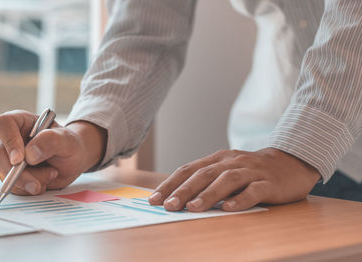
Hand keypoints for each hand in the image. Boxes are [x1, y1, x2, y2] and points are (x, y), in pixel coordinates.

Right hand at [0, 110, 106, 195]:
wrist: (72, 160)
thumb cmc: (68, 144)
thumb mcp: (66, 139)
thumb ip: (50, 141)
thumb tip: (29, 155)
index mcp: (18, 122)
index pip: (2, 125)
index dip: (9, 142)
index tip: (20, 159)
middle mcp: (8, 139)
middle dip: (18, 174)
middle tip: (37, 183)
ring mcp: (7, 158)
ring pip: (5, 175)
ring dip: (30, 181)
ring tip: (51, 173)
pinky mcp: (11, 175)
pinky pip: (13, 187)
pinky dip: (30, 189)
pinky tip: (44, 180)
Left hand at [148, 148, 319, 211]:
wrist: (292, 162)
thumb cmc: (252, 172)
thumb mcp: (226, 171)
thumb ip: (205, 181)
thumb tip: (176, 199)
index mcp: (217, 159)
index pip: (188, 170)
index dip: (170, 184)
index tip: (154, 199)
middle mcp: (232, 162)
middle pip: (203, 174)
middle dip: (183, 190)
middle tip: (169, 206)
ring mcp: (251, 171)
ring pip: (227, 180)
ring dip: (208, 194)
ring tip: (193, 208)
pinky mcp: (269, 183)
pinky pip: (254, 191)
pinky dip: (240, 199)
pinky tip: (228, 208)